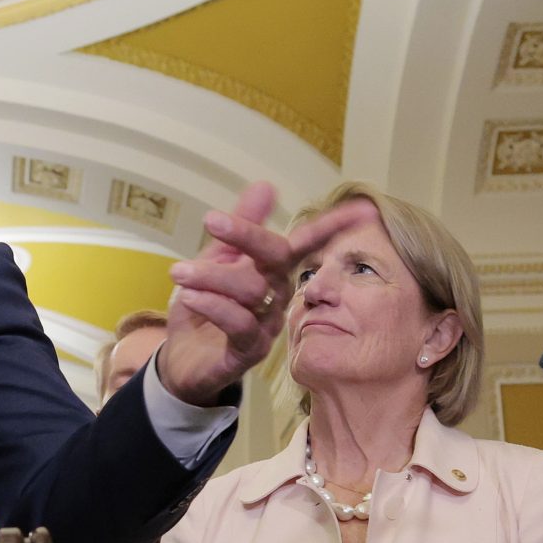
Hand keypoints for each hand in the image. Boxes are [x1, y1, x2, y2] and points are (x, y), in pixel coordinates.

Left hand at [153, 183, 334, 407]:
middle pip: (277, 259)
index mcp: (274, 272)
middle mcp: (278, 297)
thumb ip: (240, 227)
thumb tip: (267, 185)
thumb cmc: (203, 306)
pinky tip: (190, 296)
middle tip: (212, 221)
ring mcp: (266, 326)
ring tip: (180, 272)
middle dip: (248, 235)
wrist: (181, 357)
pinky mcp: (249, 352)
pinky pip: (240, 324)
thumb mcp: (217, 260)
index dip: (331, 226)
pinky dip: (213, 305)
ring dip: (212, 276)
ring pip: (252, 291)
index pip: (305, 244)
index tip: (362, 209)